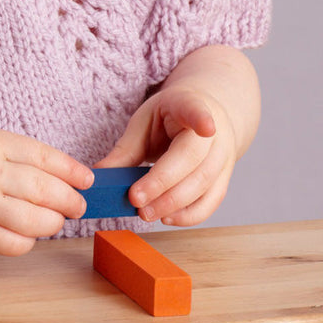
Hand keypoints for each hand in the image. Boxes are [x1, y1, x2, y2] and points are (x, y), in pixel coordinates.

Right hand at [0, 128, 93, 255]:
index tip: (87, 180)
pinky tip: (27, 233)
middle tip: (77, 205)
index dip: (71, 170)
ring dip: (53, 222)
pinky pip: (15, 244)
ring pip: (35, 220)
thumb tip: (68, 178)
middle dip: (69, 200)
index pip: (43, 156)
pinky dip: (29, 241)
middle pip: (44, 189)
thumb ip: (20, 157)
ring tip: (55, 219)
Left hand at [98, 88, 237, 225]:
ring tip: (145, 213)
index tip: (207, 127)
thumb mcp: (144, 123)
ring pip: (205, 184)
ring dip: (173, 205)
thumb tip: (98, 174)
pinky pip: (211, 201)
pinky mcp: (225, 178)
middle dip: (163, 184)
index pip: (197, 109)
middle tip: (135, 201)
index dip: (202, 118)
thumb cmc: (169, 119)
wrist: (204, 118)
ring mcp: (224, 155)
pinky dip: (189, 215)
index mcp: (190, 105)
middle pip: (194, 160)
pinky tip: (167, 218)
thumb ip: (125, 149)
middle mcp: (215, 131)